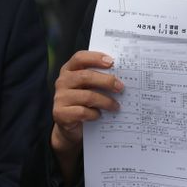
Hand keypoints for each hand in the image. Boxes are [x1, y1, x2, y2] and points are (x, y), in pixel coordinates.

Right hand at [51, 51, 123, 181]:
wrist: (71, 130)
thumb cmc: (86, 104)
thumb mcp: (93, 89)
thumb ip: (102, 79)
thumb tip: (128, 73)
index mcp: (70, 70)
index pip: (79, 57)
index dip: (95, 57)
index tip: (112, 61)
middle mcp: (62, 81)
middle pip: (85, 76)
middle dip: (106, 81)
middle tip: (122, 87)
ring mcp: (59, 98)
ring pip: (85, 95)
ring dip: (104, 101)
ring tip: (116, 107)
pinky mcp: (59, 114)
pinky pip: (80, 112)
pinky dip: (93, 114)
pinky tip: (100, 118)